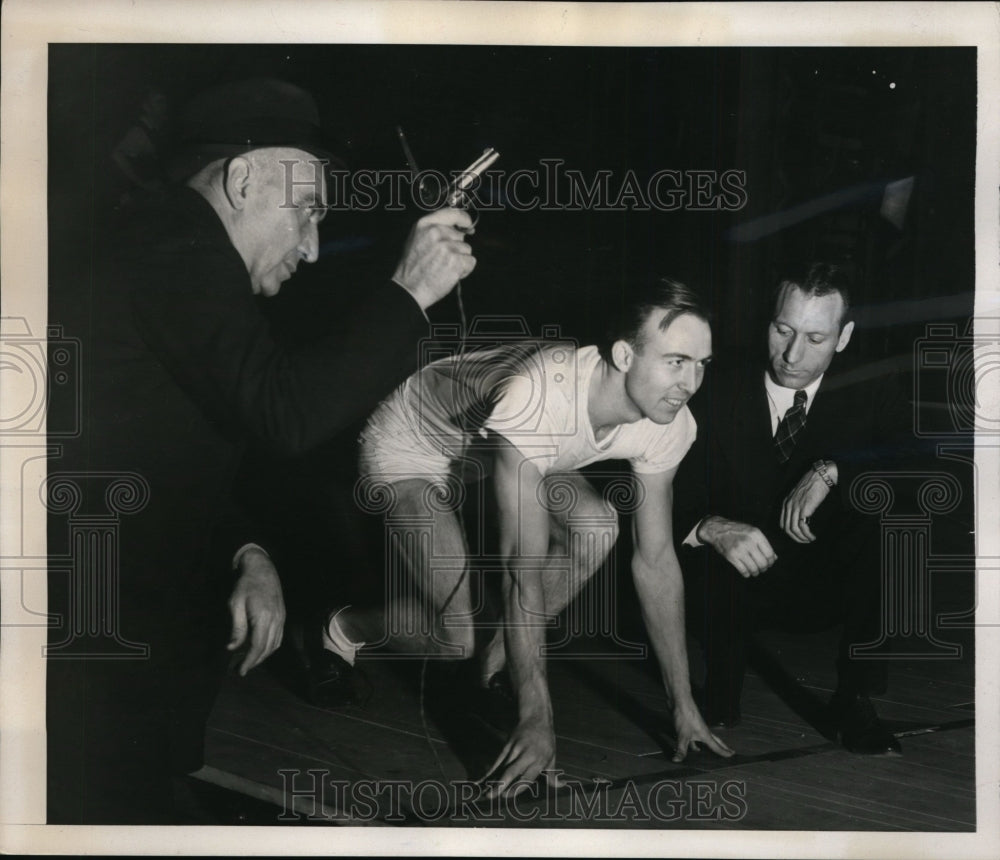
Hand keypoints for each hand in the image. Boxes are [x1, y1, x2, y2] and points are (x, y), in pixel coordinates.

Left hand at [228, 548, 285, 675]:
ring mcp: (281, 617)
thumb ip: (236, 627)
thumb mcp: (235, 604)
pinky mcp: (282, 615)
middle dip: (255, 661)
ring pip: (275, 644)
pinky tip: (260, 649)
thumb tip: (231, 648)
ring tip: (249, 661)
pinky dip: (270, 647)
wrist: (262, 568)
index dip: (250, 661)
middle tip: (241, 669)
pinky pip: (279, 637)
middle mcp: (276, 619)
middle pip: (267, 648)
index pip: (258, 646)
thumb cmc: (246, 585)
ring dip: (263, 656)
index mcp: (263, 616)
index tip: (240, 670)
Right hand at [392, 208, 476, 310]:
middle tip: (441, 260)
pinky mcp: (455, 261)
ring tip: (443, 267)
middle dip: (456, 248)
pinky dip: (464, 270)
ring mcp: (446, 247)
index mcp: (425, 225)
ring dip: (460, 260)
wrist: (409, 289)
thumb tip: (457, 227)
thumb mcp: (416, 239)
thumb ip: (435, 230)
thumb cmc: (412, 268)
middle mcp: (436, 232)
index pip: (452, 213)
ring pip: (466, 249)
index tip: (468, 223)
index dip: (464, 218)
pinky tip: (450, 274)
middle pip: (460, 235)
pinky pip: (470, 262)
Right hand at [479, 715, 559, 798]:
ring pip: (503, 766)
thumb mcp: (552, 757)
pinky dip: (491, 770)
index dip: (517, 787)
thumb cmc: (546, 741)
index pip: (528, 777)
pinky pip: (498, 759)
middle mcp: (527, 754)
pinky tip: (484, 779)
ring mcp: (516, 748)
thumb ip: (553, 774)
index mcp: (540, 760)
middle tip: (492, 796)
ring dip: (494, 779)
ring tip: (486, 792)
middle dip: (502, 784)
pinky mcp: (509, 744)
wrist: (536, 718)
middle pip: (513, 771)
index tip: (507, 797)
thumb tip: (561, 786)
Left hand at [671, 699, 735, 762]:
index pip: (717, 746)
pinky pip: (695, 738)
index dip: (724, 752)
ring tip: (710, 754)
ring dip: (708, 747)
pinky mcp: (689, 725)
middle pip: (715, 741)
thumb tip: (677, 760)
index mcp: (705, 735)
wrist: (679, 701)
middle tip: (730, 752)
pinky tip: (691, 748)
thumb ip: (681, 749)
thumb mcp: (683, 735)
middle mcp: (703, 731)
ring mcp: (697, 727)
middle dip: (722, 747)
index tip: (732, 755)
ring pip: (705, 740)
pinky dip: (695, 744)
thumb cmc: (685, 716)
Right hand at [698, 515, 776, 576]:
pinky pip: (743, 570)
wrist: (717, 529)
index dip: (771, 561)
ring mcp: (739, 549)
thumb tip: (774, 557)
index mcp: (756, 534)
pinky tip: (746, 572)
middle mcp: (748, 541)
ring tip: (754, 571)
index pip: (769, 553)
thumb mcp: (752, 532)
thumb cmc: (737, 530)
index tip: (768, 563)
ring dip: (755, 572)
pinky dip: (746, 574)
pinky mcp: (731, 556)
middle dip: (764, 568)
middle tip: (761, 568)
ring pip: (754, 568)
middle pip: (763, 563)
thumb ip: (763, 543)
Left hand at [780, 463, 834, 542]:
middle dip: (796, 538)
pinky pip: (801, 526)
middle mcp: (788, 506)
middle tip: (805, 541)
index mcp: (786, 503)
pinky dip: (806, 534)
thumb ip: (799, 505)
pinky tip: (812, 536)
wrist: (820, 477)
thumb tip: (803, 517)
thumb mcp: (801, 496)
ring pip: (793, 529)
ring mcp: (795, 507)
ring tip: (810, 540)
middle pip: (787, 528)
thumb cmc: (813, 485)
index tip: (799, 537)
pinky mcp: (803, 509)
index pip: (783, 523)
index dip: (790, 533)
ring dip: (802, 538)